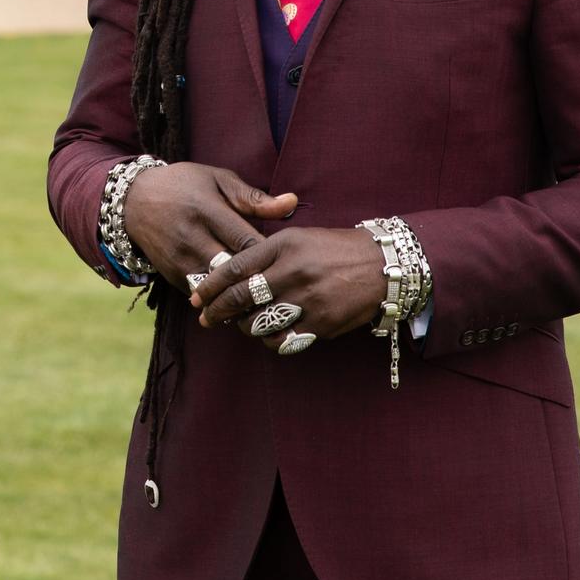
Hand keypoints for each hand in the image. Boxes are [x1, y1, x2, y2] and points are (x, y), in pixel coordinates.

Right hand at [123, 161, 296, 292]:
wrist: (133, 201)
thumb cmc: (184, 185)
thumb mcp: (218, 180)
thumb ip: (254, 198)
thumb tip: (293, 203)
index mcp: (207, 211)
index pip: (246, 242)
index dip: (270, 255)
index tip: (287, 258)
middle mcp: (191, 239)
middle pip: (233, 271)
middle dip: (258, 279)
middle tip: (282, 283)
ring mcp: (179, 261)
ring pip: (217, 289)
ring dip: (240, 294)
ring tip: (265, 296)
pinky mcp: (171, 276)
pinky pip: (202, 295)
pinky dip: (221, 298)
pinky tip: (240, 298)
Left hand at [190, 227, 385, 349]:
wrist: (381, 264)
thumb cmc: (333, 249)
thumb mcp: (298, 238)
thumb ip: (265, 254)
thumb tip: (229, 277)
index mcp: (285, 245)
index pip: (236, 267)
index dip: (211, 286)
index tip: (197, 297)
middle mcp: (294, 271)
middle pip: (241, 298)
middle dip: (218, 312)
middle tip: (207, 318)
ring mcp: (308, 300)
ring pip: (259, 324)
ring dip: (247, 327)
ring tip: (246, 323)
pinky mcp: (322, 324)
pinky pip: (283, 341)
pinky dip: (271, 341)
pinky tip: (271, 334)